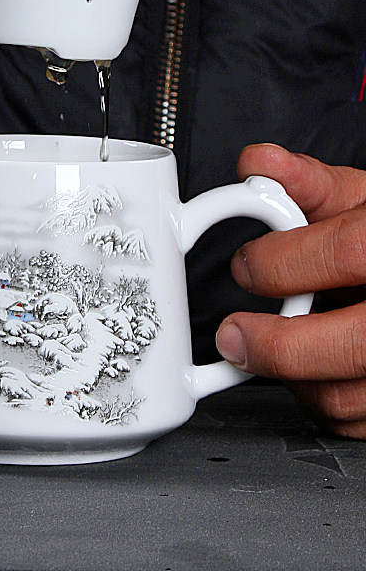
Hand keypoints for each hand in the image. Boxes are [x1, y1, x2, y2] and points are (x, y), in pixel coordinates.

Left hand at [215, 143, 365, 437]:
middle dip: (276, 345)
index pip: (349, 252)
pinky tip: (312, 369)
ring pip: (347, 396)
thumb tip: (256, 163)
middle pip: (352, 346)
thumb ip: (311, 183)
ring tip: (269, 346)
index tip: (247, 266)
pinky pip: (355, 422)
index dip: (285, 262)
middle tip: (234, 334)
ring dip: (292, 376)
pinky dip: (320, 399)